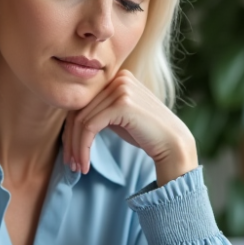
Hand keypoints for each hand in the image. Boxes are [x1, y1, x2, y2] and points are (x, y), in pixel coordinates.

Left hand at [63, 70, 197, 185]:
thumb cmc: (146, 134)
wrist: (173, 144)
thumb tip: (70, 122)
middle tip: (70, 163)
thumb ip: (99, 111)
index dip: (71, 129)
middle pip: (79, 110)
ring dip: (76, 148)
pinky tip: (85, 164)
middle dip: (71, 140)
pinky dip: (84, 148)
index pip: (83, 102)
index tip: (70, 153)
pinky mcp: (122, 103)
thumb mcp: (118, 117)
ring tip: (77, 167)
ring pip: (82, 120)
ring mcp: (121, 89)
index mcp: (117, 77)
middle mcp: (119, 78)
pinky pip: (90, 127)